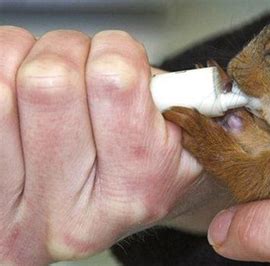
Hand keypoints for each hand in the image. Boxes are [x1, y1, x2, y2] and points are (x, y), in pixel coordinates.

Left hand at [0, 27, 200, 263]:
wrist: (120, 205)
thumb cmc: (149, 164)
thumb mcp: (185, 138)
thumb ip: (177, 96)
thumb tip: (135, 56)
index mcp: (134, 193)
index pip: (114, 80)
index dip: (120, 51)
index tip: (125, 65)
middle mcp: (69, 213)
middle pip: (49, 81)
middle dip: (71, 52)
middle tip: (86, 70)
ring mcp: (15, 209)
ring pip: (2, 85)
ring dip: (32, 61)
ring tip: (58, 85)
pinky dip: (4, 73)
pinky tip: (24, 97)